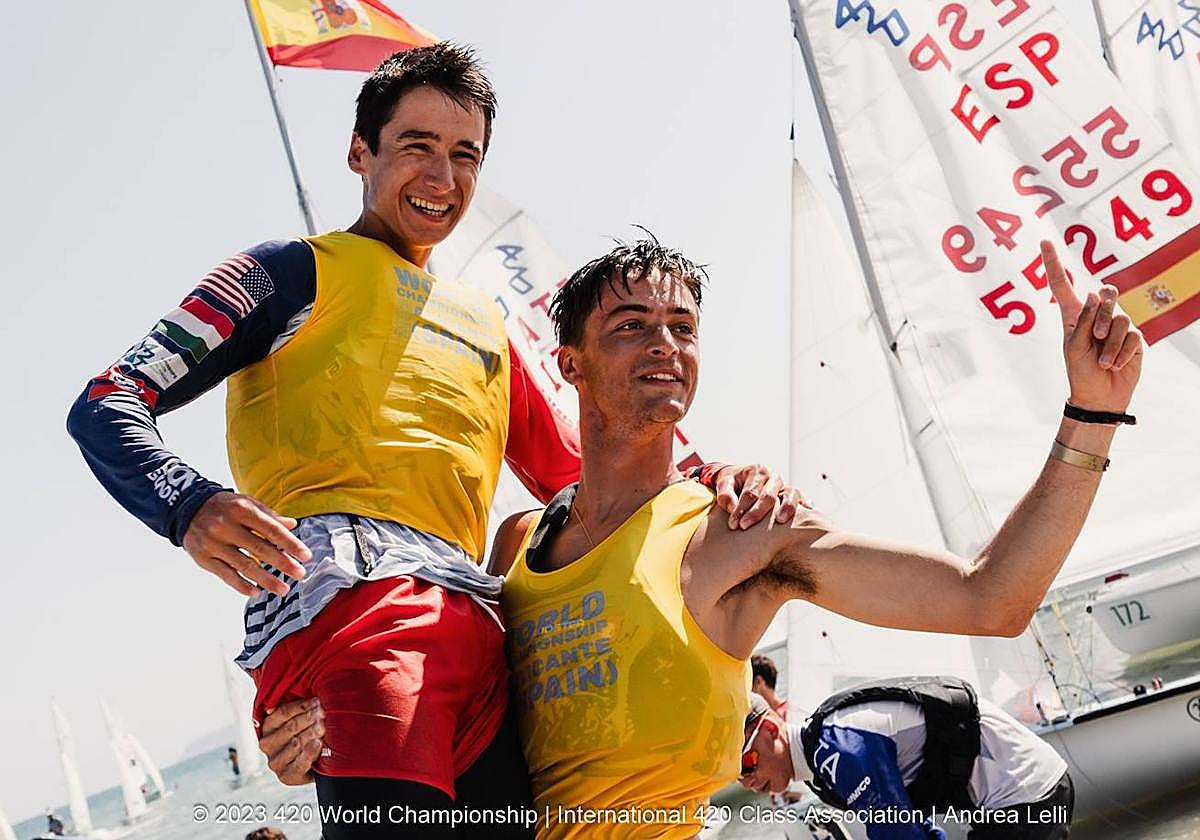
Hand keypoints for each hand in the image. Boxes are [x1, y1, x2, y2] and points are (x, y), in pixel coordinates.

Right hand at [182, 491, 310, 596]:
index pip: (271, 529)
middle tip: (300, 574)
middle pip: (260, 549)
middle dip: (282, 563)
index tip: (306, 556)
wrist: (187, 509)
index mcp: (241, 509)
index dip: (291, 544)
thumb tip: (292, 525)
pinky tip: (256, 592)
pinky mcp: (203, 558)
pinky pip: (226, 575)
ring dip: (266, 580)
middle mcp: (226, 526)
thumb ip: (269, 515)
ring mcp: (213, 543)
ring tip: (283, 589)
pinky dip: (242, 586)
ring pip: (244, 565)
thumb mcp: (247, 503)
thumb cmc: (225, 507)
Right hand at [259, 698, 323, 785]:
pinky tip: (318, 744)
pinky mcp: (286, 777)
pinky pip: (299, 763)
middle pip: (290, 727)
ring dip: (311, 733)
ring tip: (323, 726)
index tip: (317, 701)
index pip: (283, 712)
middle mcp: (267, 745)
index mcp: (267, 727)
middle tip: (323, 712)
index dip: (301, 706)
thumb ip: (300, 710)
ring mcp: (276, 762)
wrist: (311, 766)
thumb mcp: (300, 721)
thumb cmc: (305, 737)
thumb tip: (313, 697)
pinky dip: (309, 752)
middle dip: (309, 718)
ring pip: (295, 743)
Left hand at [713, 464, 811, 529]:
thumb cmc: (732, 483)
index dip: (740, 509)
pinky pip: (800, 495)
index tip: (733, 524)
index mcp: (756, 471)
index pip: (749, 493)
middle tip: (744, 526)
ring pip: (789, 493)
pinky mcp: (791, 493)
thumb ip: (725, 494)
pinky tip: (808, 509)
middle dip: (756, 513)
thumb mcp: (723, 484)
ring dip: (786, 507)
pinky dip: (805, 501)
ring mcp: (783, 485)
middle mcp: (772, 476)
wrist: (741, 478)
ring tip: (780, 520)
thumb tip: (733, 508)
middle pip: (767, 495)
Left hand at [1042, 240, 1142, 412]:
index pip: (1063, 285)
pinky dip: (1121, 352)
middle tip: (1096, 337)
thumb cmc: (1080, 372)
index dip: (1053, 264)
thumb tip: (1096, 295)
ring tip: (1102, 360)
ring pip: (1121, 318)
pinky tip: (1113, 364)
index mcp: (1073, 315)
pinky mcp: (1134, 338)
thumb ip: (1084, 321)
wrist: (1098, 397)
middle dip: (1102, 315)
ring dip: (1110, 342)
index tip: (1044, 242)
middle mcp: (1096, 316)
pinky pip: (1133, 335)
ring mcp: (1117, 325)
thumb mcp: (1075, 347)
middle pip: (1106, 294)